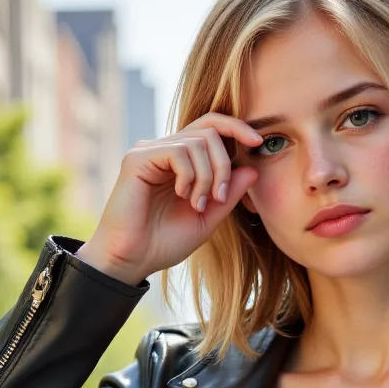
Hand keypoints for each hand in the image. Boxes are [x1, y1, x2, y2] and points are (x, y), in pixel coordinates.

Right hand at [75, 113, 263, 284]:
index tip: (257, 143)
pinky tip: (181, 196)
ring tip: (197, 205)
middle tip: (220, 197)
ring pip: (197, 142)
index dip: (236, 128)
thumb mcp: (207, 219)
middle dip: (224, 164)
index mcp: (180, 161)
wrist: (131, 260)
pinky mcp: (138, 158)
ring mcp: (149, 151)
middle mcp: (164, 149)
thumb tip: (252, 168)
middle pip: (209, 131)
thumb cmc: (163, 243)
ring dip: (208, 176)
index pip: (211, 127)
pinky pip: (178, 151)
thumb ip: (228, 194)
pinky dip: (189, 176)